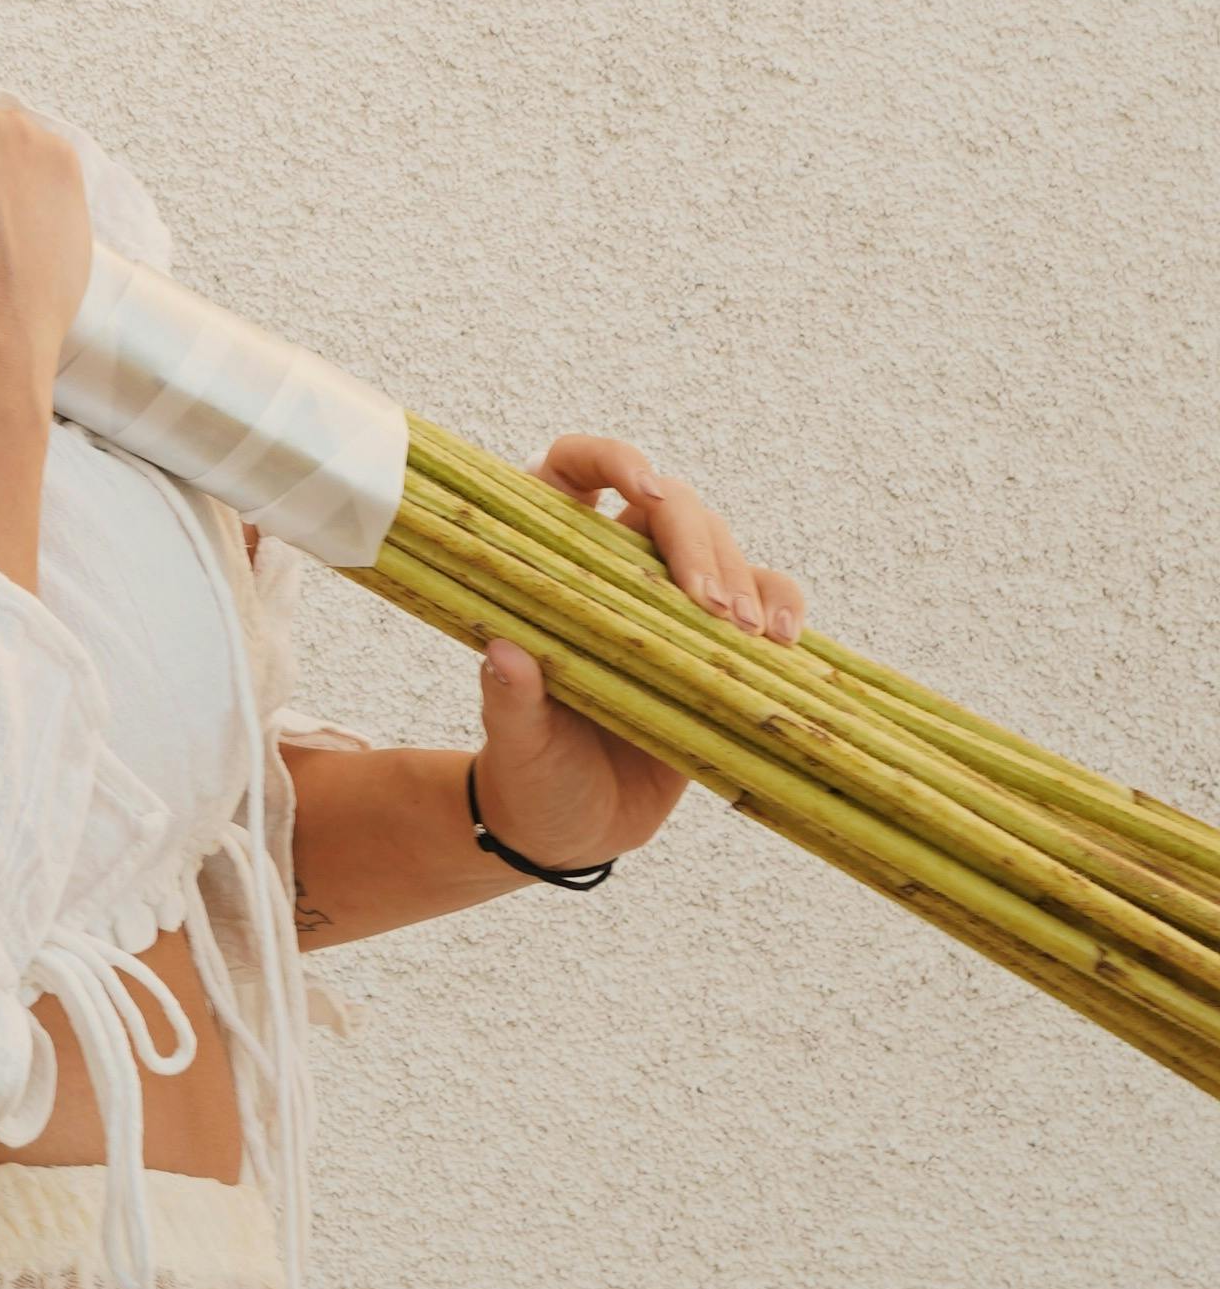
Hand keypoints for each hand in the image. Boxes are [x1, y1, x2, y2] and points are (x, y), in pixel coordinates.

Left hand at [477, 434, 809, 871]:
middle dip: (696, 540)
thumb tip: (505, 652)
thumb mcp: (516, 743)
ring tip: (749, 632)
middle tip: (710, 604)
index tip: (643, 488)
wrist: (573, 828)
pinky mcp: (715, 645)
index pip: (570, 472)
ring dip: (743, 577)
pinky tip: (783, 643)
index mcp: (550, 570)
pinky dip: (783, 608)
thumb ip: (510, 700)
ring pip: (720, 546)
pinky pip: (763, 601)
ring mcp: (669, 604)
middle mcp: (612, 572)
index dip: (606, 459)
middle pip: (667, 506)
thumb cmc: (532, 773)